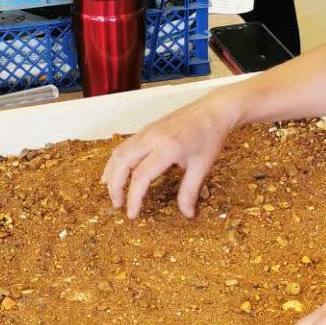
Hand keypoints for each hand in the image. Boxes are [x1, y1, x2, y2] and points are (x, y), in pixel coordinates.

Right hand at [101, 89, 240, 217]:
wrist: (214, 109)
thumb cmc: (210, 137)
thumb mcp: (202, 166)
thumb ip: (190, 191)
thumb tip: (187, 214)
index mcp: (167, 148)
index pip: (141, 176)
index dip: (133, 198)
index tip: (132, 214)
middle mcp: (152, 137)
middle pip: (121, 163)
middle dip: (115, 186)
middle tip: (117, 205)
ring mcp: (147, 131)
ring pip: (119, 152)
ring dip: (111, 173)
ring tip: (113, 192)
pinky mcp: (146, 129)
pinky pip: (124, 145)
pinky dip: (116, 161)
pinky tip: (115, 172)